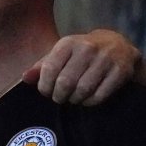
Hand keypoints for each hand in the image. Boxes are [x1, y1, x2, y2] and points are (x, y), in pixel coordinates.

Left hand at [22, 29, 144, 104]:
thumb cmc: (81, 53)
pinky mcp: (120, 71)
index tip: (46, 91)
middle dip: (59, 96)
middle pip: (65, 83)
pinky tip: (86, 99)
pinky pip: (99, 96)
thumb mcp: (61, 54)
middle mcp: (87, 48)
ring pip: (83, 90)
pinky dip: (90, 102)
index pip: (49, 69)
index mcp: (68, 43)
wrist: (117, 45)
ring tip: (73, 98)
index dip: (45, 86)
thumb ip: (41, 66)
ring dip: (75, 100)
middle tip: (59, 98)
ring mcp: (105, 59)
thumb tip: (25, 78)